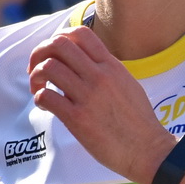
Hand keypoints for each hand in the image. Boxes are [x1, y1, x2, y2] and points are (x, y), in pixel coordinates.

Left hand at [28, 25, 174, 183]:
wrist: (148, 150)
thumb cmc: (139, 122)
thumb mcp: (128, 84)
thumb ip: (107, 71)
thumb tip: (86, 65)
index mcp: (111, 66)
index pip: (81, 33)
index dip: (59, 38)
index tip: (54, 54)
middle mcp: (100, 76)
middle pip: (59, 44)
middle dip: (40, 52)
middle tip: (36, 68)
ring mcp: (88, 96)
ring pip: (49, 67)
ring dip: (36, 76)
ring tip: (39, 89)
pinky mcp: (78, 118)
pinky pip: (47, 96)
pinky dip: (39, 98)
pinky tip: (45, 106)